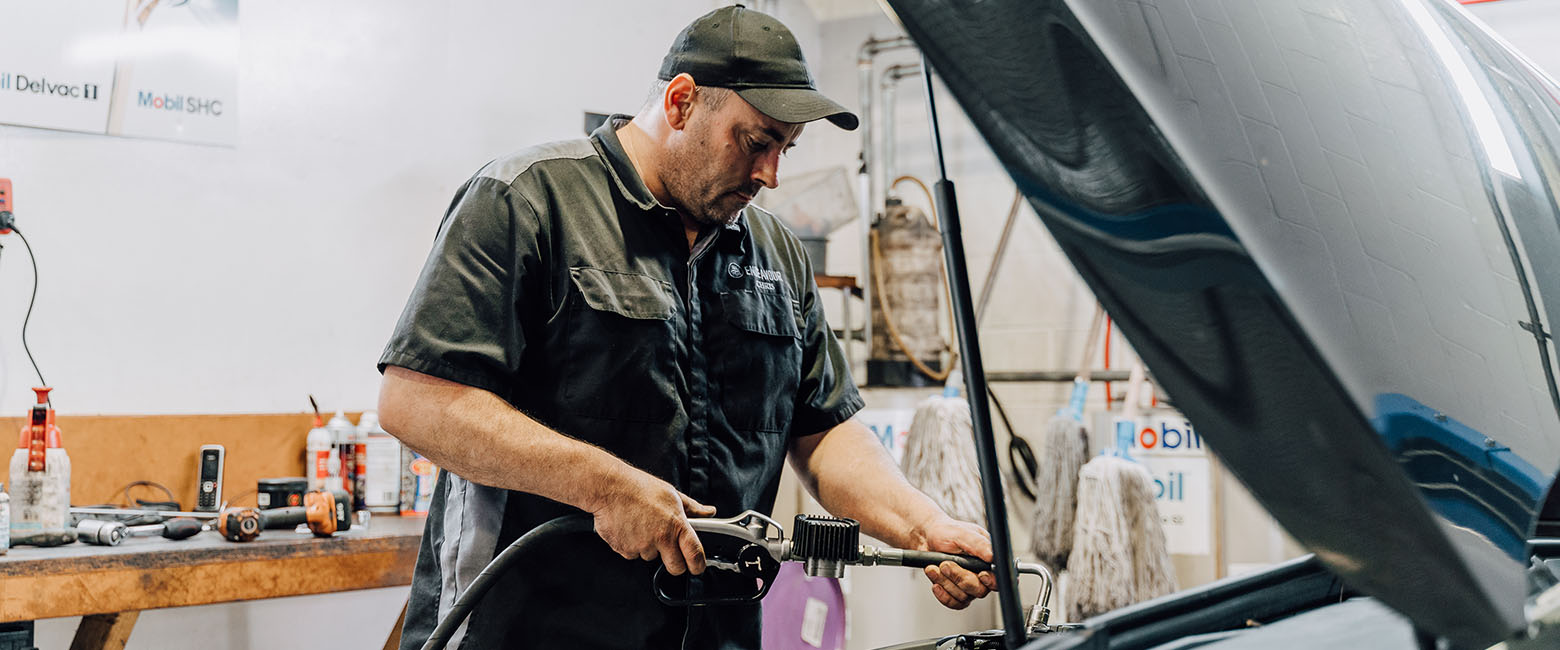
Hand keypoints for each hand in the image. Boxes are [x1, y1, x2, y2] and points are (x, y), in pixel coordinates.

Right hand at [591, 468, 716, 575]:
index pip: (694, 553)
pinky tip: (630, 528)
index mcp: (676, 524)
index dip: (698, 565)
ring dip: (649, 547)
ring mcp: (642, 546)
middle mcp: (660, 538)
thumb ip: (692, 508)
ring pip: (651, 557)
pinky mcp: (625, 550)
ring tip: (642, 525)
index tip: (698, 567)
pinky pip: (633, 554)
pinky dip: (632, 545)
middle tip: (669, 547)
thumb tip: (709, 512)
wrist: (609, 488)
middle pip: (675, 567)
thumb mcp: (671, 493)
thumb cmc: (639, 487)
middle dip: (675, 563)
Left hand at [917, 517, 996, 609]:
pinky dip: (943, 594)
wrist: (926, 538)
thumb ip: (979, 544)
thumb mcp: (963, 533)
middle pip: (980, 590)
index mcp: (988, 558)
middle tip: (945, 564)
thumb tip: (994, 556)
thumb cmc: (946, 532)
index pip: (999, 578)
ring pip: (964, 596)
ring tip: (934, 568)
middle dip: (960, 578)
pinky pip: (954, 603)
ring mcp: (968, 584)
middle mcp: (980, 573)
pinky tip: (936, 583)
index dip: (992, 581)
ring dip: (946, 582)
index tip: (981, 575)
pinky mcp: (955, 592)